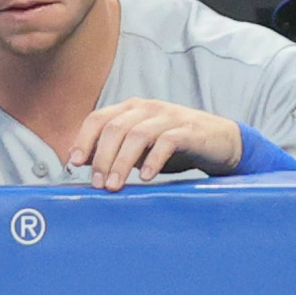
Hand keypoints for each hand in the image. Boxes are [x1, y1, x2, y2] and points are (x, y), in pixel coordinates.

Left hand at [69, 100, 242, 189]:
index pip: (98, 118)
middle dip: (101, 158)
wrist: (221, 141)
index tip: (74, 164)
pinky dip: (153, 160)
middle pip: (115, 128)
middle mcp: (148, 108)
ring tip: (114, 185)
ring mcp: (170, 116)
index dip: (83, 140)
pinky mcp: (190, 129)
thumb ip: (113, 150)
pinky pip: (167, 141)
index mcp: (131, 110)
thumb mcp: (139, 147)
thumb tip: (81, 161)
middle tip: (98, 184)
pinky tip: (146, 177)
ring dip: (122, 162)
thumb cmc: (174, 146)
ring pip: (137, 135)